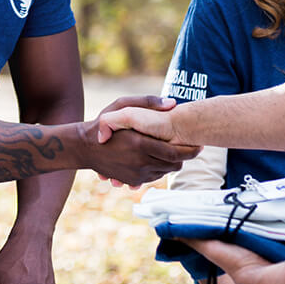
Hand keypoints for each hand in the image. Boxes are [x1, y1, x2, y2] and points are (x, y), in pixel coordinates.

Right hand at [81, 96, 199, 186]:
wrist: (85, 148)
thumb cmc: (105, 123)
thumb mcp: (122, 105)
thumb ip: (148, 102)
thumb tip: (173, 104)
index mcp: (140, 143)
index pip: (175, 153)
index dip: (191, 150)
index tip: (200, 144)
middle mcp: (139, 162)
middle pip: (174, 165)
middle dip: (185, 157)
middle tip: (192, 148)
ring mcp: (136, 175)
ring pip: (166, 172)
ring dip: (173, 163)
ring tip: (175, 151)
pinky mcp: (132, 182)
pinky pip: (155, 178)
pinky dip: (160, 169)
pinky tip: (159, 158)